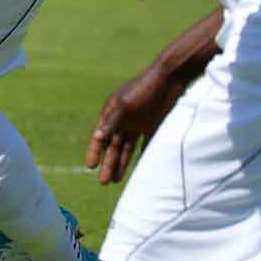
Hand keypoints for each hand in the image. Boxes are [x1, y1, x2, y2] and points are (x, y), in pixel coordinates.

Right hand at [86, 62, 187, 183]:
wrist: (171, 77)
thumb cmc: (144, 88)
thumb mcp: (125, 105)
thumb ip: (112, 121)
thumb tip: (97, 136)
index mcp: (112, 112)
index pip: (100, 135)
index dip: (94, 151)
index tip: (90, 166)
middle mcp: (123, 120)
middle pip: (112, 146)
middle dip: (108, 163)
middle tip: (104, 182)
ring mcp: (138, 123)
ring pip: (126, 148)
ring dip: (121, 163)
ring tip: (116, 180)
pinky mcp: (153, 126)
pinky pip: (144, 145)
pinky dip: (140, 157)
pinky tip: (137, 170)